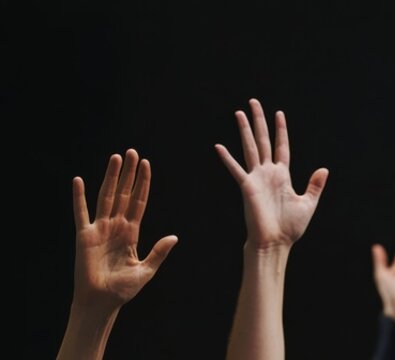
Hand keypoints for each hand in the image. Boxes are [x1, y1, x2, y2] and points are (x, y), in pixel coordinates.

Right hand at [72, 149, 177, 307]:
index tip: (146, 164)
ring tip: (115, 157)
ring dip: (110, 177)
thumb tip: (175, 237)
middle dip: (128, 173)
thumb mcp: (146, 270)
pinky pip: (81, 213)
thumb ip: (159, 252)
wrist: (102, 302)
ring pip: (106, 197)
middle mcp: (115, 226)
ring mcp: (99, 229)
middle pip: (123, 193)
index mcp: (131, 232)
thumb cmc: (123, 289)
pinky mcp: (84, 236)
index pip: (138, 202)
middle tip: (132, 152)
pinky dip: (79, 197)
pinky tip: (79, 180)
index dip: (142, 183)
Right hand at [215, 99, 328, 249]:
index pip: (281, 147)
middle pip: (264, 141)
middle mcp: (268, 173)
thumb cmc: (290, 227)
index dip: (280, 131)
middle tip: (254, 102)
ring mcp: (257, 178)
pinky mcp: (247, 187)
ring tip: (239, 112)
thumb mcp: (308, 203)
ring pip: (251, 148)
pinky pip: (237, 170)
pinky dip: (228, 159)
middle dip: (259, 121)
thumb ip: (315, 185)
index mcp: (283, 175)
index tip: (279, 113)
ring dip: (245, 130)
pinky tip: (219, 146)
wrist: (276, 242)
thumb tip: (324, 168)